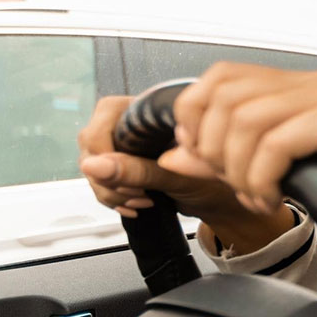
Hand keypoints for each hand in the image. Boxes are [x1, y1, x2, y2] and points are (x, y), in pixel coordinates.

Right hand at [77, 95, 245, 221]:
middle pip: (93, 142)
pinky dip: (114, 197)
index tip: (118, 174)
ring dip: (111, 191)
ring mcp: (129, 145)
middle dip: (108, 176)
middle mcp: (137, 123)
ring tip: (142, 201)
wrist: (224, 201)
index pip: (106, 116)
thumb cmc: (215, 180)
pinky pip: (102, 180)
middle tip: (136, 192)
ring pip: (93, 165)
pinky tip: (136, 205)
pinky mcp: (127, 165)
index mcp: (152, 111)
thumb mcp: (176, 176)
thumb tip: (93, 166)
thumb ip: (136, 170)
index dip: (105, 148)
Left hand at [167, 62, 316, 221]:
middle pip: (227, 98)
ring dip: (240, 172)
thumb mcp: (280, 170)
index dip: (195, 115)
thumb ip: (227, 159)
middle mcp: (313, 82)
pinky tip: (273, 199)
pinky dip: (263, 177)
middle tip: (233, 187)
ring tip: (256, 199)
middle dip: (216, 151)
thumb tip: (177, 157)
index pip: (221, 76)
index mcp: (296, 85)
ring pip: (248, 121)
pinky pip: (279, 142)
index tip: (201, 157)